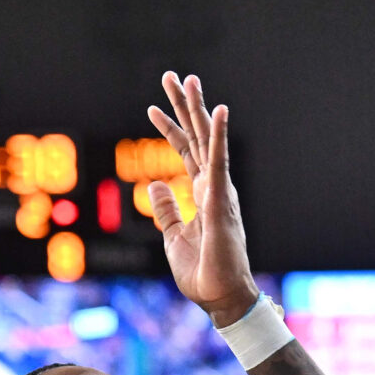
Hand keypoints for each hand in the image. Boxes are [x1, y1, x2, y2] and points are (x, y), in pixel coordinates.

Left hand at [144, 71, 260, 323]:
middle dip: (184, 106)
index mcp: (202, 195)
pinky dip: (220, 134)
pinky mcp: (222, 200)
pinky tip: (218, 109)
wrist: (220, 298)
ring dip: (197, 108)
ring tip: (188, 80)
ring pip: (207, 140)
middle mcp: (213, 187)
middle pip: (197, 137)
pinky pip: (220, 160)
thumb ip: (165, 209)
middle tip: (173, 76)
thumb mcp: (172, 237)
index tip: (152, 107)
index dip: (169, 129)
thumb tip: (154, 183)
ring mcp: (220, 191)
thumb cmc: (202, 273)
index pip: (185, 153)